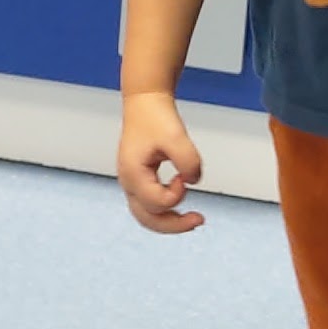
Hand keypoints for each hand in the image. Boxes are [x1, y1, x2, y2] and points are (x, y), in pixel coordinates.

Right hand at [116, 91, 204, 232]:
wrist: (145, 103)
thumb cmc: (156, 118)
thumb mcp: (176, 137)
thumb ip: (188, 161)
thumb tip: (192, 181)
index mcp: (133, 174)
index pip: (157, 201)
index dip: (177, 194)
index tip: (184, 175)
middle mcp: (128, 183)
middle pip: (147, 219)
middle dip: (174, 224)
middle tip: (199, 220)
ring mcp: (132, 183)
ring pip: (147, 216)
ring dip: (170, 221)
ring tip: (193, 220)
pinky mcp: (139, 180)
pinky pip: (149, 205)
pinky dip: (166, 210)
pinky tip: (181, 202)